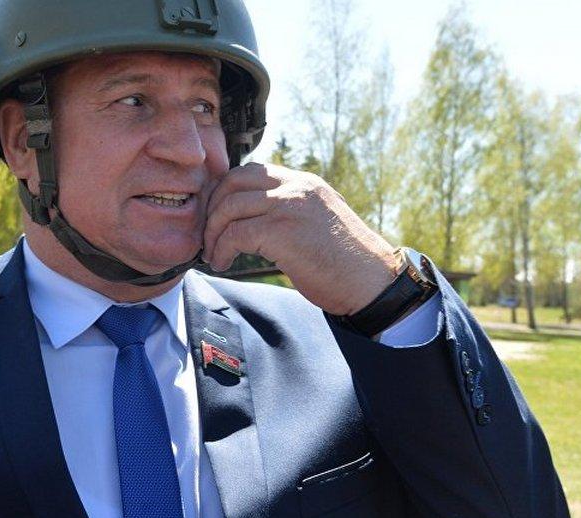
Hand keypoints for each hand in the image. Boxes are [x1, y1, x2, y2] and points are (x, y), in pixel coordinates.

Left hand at [202, 163, 401, 315]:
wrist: (372, 283)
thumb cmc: (344, 262)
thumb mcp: (316, 221)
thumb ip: (289, 210)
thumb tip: (252, 219)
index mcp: (304, 183)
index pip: (251, 171)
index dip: (225, 191)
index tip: (216, 215)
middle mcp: (296, 187)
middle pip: (233, 182)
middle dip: (212, 208)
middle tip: (207, 235)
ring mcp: (289, 206)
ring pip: (229, 207)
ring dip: (213, 233)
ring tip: (214, 254)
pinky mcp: (282, 231)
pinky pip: (235, 234)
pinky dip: (221, 250)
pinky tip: (224, 263)